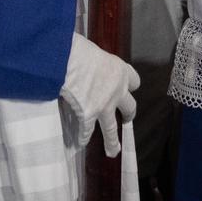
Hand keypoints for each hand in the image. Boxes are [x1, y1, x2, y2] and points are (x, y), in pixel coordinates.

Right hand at [59, 33, 138, 156]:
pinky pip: (86, 131)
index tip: (127, 88)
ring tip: (114, 151)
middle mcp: (116, 91)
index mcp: (119, 71)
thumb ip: (96, 64)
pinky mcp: (88, 116)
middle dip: (128, 114)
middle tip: (127, 120)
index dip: (129, 85)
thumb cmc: (77, 49)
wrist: (66, 60)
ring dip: (112, 141)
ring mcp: (104, 106)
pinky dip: (82, 137)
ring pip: (112, 128)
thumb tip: (86, 65)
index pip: (134, 81)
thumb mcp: (93, 52)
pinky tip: (80, 143)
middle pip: (130, 107)